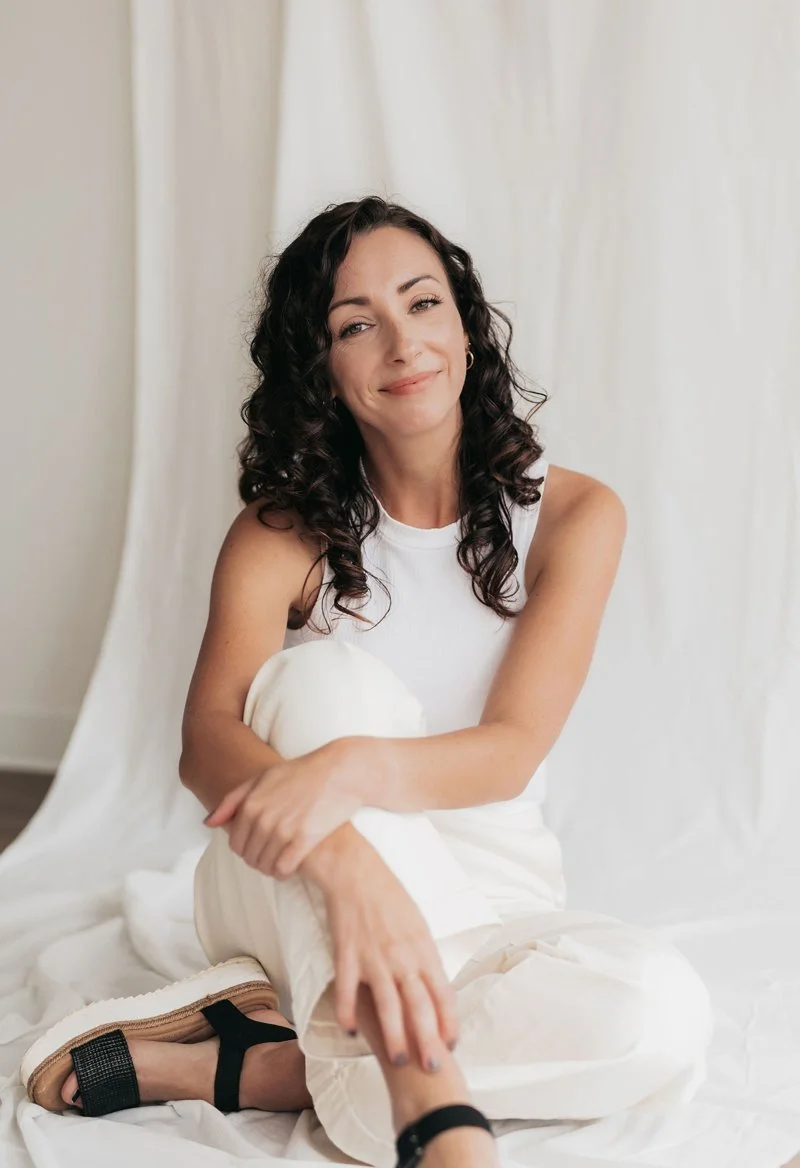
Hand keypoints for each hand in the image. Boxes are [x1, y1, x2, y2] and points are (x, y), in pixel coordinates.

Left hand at [203, 740, 367, 877]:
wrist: (340, 773)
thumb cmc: (301, 774)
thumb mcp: (262, 778)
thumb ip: (232, 800)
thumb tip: (208, 823)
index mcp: (250, 804)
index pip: (235, 843)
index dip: (244, 849)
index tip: (256, 847)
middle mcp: (263, 818)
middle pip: (249, 857)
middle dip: (257, 860)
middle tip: (270, 855)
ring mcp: (283, 830)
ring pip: (264, 865)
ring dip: (270, 868)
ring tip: (280, 861)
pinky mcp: (304, 840)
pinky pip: (283, 869)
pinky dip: (284, 872)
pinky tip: (291, 866)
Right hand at [321, 843, 459, 1072]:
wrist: (356, 872)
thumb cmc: (389, 897)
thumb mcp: (417, 925)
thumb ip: (424, 956)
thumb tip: (433, 985)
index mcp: (423, 948)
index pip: (443, 992)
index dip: (449, 1021)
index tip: (452, 1045)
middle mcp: (402, 956)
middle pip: (420, 1005)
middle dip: (427, 1039)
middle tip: (431, 1068)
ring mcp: (374, 957)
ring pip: (388, 1004)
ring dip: (394, 1035)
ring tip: (398, 1058)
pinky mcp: (347, 955)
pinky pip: (347, 991)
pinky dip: (349, 1013)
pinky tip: (351, 1031)